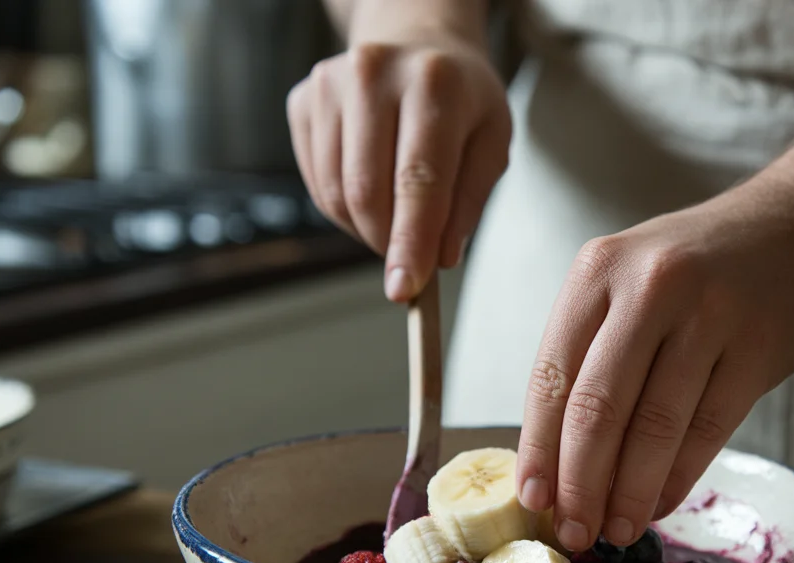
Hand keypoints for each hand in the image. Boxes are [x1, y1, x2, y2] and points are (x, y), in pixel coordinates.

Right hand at [286, 37, 509, 300]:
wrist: (417, 43)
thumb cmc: (462, 102)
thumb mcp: (491, 143)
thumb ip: (468, 202)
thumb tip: (439, 258)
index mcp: (433, 83)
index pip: (418, 180)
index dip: (410, 241)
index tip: (406, 288)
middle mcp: (373, 74)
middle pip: (368, 192)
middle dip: (389, 243)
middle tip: (412, 258)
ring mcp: (328, 84)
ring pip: (337, 194)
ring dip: (367, 229)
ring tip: (399, 216)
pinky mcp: (302, 101)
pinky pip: (318, 184)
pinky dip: (346, 209)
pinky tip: (372, 192)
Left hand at [516, 186, 793, 551]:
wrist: (790, 232)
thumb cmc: (691, 271)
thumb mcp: (625, 283)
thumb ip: (589, 354)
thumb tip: (554, 461)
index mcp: (598, 271)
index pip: (553, 375)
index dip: (540, 448)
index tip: (533, 499)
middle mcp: (650, 287)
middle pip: (599, 407)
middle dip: (580, 483)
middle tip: (572, 531)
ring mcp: (709, 315)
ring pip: (655, 426)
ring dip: (630, 492)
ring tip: (615, 529)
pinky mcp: (757, 348)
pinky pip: (708, 430)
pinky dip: (678, 477)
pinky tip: (659, 503)